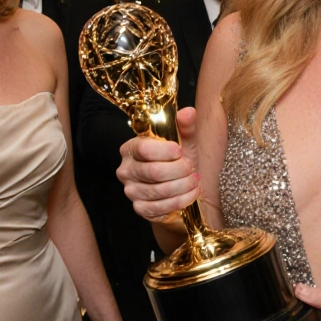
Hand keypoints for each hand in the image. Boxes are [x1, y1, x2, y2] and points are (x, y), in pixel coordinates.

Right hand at [117, 107, 199, 221]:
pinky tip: (191, 193)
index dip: (166, 151)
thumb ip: (185, 127)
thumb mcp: (184, 143)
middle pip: (154, 171)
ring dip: (184, 186)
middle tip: (192, 169)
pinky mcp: (139, 208)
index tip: (181, 151)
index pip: (144, 148)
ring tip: (195, 180)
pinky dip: (182, 200)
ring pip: (160, 190)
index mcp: (131, 148)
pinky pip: (161, 207)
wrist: (179, 188)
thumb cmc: (178, 162)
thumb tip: (188, 112)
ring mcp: (131, 191)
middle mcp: (126, 170)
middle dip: (180, 171)